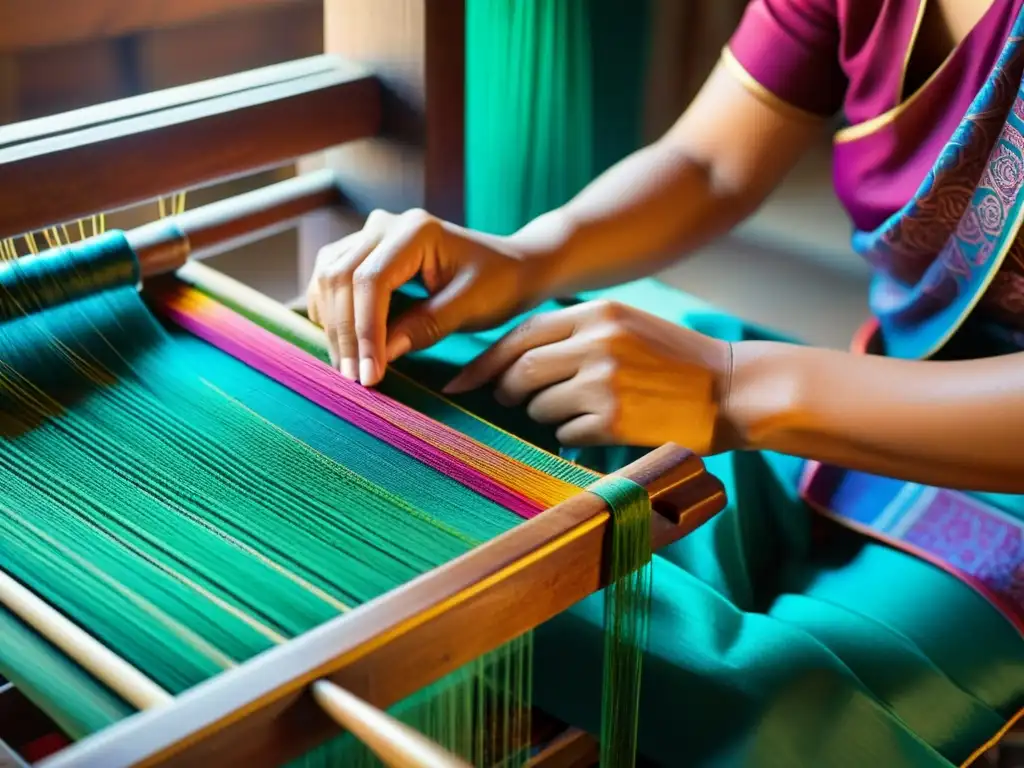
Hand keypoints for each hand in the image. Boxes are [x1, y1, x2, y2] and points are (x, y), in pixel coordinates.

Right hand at [307, 208, 540, 385]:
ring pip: (328, 276)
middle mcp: (386, 225)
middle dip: (345, 333)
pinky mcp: (363, 250)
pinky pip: (330, 277)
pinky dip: (330, 311)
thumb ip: (426, 327)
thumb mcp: (470, 307)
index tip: (370, 374)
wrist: (510, 266)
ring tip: (348, 367)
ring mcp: (371, 234)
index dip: (365, 331)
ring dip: (332, 324)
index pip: (371, 281)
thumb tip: (381, 354)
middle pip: (340, 277)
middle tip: (355, 379)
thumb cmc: (498, 284)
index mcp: (416, 231)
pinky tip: (342, 342)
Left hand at [443, 300, 737, 453]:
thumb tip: (516, 358)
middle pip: (521, 370)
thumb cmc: (679, 360)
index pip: (522, 335)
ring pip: (539, 406)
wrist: (734, 388)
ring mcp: (605, 381)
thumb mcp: (628, 325)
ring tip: (577, 412)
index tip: (461, 382)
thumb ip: (577, 332)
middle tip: (512, 401)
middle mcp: (598, 342)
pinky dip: (572, 436)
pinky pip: (565, 434)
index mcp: (598, 313)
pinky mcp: (614, 419)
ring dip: (545, 415)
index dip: (485, 361)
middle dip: (507, 391)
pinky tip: (598, 429)